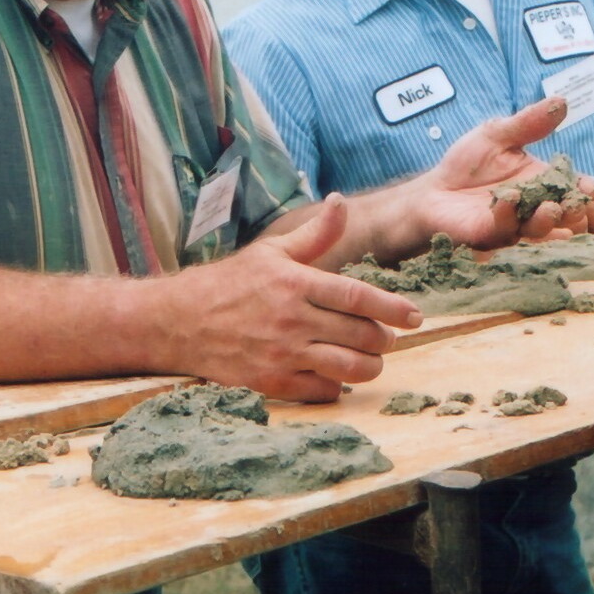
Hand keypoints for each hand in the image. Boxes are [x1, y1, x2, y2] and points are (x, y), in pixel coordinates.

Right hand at [169, 196, 421, 402]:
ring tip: (369, 359)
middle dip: (385, 339)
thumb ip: (316, 234)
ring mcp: (282, 354)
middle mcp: (292, 319)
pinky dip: (337, 386)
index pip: (358, 296)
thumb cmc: (229, 283)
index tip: (415, 316)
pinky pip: (322, 391)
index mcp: (296, 283)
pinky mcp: (271, 382)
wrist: (178, 321)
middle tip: (388, 337)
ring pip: (349, 368)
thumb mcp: (272, 251)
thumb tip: (341, 202)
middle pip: (361, 335)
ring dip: (369, 366)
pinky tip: (335, 375)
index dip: (393, 307)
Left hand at [415, 97, 593, 248]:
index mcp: (543, 183)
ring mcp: (516, 225)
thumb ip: (529, 122)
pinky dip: (510, 215)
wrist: (434, 189)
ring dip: (550, 220)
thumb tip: (561, 101)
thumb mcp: (498, 134)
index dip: (589, 191)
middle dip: (577, 212)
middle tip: (579, 204)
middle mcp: (535, 208)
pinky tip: (509, 198)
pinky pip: (506, 229)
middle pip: (568, 216)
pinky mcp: (491, 234)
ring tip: (552, 208)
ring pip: (542, 230)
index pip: (575, 189)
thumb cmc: (467, 163)